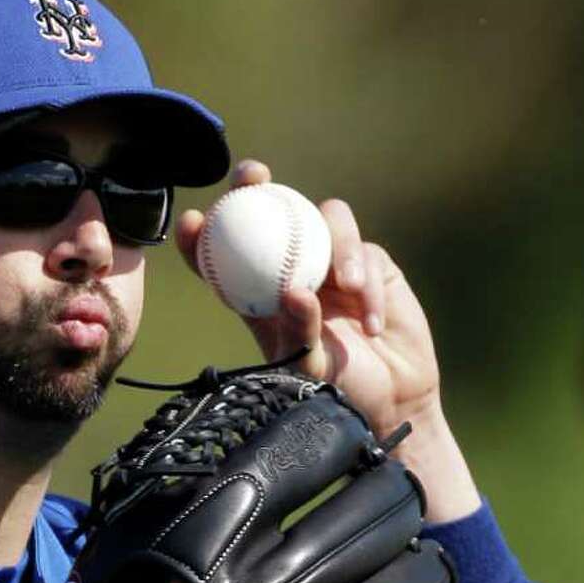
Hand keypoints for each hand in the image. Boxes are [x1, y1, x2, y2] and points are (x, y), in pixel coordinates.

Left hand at [176, 160, 481, 521]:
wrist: (391, 404)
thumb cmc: (334, 396)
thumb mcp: (306, 370)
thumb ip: (297, 333)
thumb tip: (294, 290)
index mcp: (256, 297)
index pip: (219, 260)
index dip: (201, 238)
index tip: (192, 224)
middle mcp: (290, 271)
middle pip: (265, 213)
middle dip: (253, 185)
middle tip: (254, 178)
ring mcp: (331, 263)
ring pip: (324, 220)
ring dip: (335, 245)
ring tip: (346, 286)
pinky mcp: (371, 265)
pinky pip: (366, 254)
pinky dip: (368, 286)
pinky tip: (372, 322)